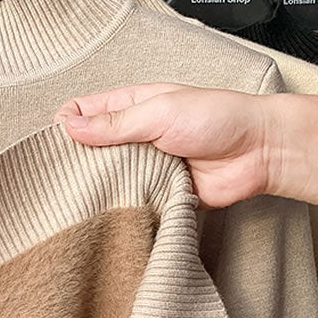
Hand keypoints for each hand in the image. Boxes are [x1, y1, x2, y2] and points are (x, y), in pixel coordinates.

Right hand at [53, 83, 278, 208]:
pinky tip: (112, 210)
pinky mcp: (155, 192)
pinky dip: (121, 206)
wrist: (258, 153)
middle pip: (89, 150)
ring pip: (106, 179)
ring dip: (99, 186)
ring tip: (88, 195)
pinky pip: (129, 201)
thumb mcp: (160, 111)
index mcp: (130, 107)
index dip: (66, 125)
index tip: (59, 143)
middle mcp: (133, 136)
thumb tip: (70, 126)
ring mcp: (143, 166)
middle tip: (69, 175)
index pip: (83, 112)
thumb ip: (114, 123)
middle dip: (77, 161)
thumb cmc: (219, 118)